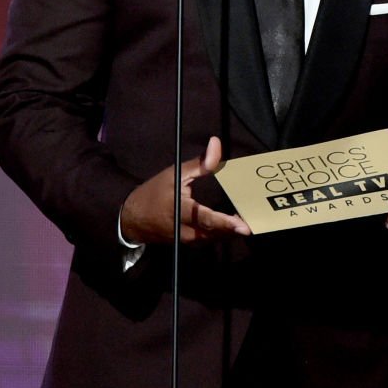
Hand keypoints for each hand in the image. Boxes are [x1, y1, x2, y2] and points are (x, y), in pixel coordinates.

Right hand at [120, 136, 250, 244]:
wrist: (133, 219)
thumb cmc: (154, 192)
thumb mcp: (175, 174)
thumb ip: (199, 163)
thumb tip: (216, 143)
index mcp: (181, 211)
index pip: (206, 218)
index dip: (225, 223)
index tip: (243, 226)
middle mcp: (186, 230)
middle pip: (215, 232)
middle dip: (234, 229)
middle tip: (254, 221)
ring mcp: (187, 240)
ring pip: (214, 238)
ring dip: (230, 232)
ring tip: (247, 220)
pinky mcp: (188, 244)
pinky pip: (209, 240)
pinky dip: (221, 233)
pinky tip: (232, 224)